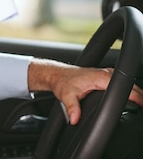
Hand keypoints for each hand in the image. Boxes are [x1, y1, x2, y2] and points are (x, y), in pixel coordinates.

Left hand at [27, 59, 142, 124]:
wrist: (57, 74)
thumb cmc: (62, 82)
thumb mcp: (66, 96)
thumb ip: (72, 108)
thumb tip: (75, 119)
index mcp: (101, 77)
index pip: (125, 87)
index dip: (137, 97)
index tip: (142, 106)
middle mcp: (105, 73)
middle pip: (130, 85)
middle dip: (140, 96)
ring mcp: (106, 73)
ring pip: (128, 82)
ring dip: (136, 92)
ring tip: (141, 104)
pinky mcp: (105, 75)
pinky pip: (122, 81)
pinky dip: (129, 89)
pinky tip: (132, 97)